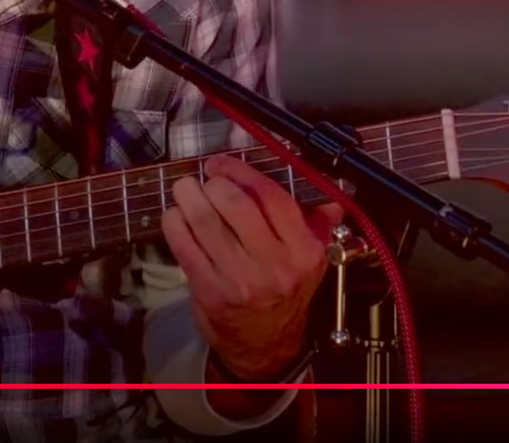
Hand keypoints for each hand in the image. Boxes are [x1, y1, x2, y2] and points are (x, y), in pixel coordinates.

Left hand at [161, 154, 340, 380]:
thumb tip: (333, 202)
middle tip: (204, 180)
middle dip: (214, 184)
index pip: (272, 198)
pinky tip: (175, 216)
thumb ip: (316, 226)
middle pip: (236, 205)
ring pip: (206, 222)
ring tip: (185, 189)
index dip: (242, 173)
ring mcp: (241, 280)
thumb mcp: (309, 262)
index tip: (222, 164)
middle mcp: (275, 266)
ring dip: (189, 197)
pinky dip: (175, 224)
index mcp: (304, 251)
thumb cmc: (283, 294)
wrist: (265, 345)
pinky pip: (185, 246)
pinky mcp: (211, 292)